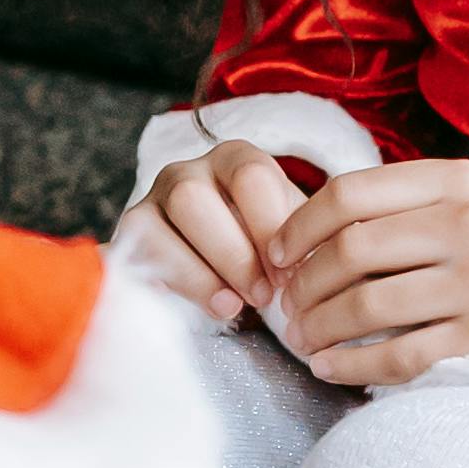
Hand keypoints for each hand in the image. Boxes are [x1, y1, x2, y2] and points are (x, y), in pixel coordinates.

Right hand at [120, 141, 318, 321]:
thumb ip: (310, 241)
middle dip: (234, 252)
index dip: (270, 226)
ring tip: (235, 306)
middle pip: (195, 196)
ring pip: (159, 226)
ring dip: (202, 270)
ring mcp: (151, 202)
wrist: (224, 279)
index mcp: (235, 160)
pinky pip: (135, 252)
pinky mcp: (130, 237)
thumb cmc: (266, 255)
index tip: (290, 274)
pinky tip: (205, 307)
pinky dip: (174, 283)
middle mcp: (187, 171)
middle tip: (265, 295)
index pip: (250, 176)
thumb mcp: (291, 239)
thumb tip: (339, 261)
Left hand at [262, 155, 468, 394]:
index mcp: (455, 178)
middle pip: (350, 251)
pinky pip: (402, 353)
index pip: (350, 194)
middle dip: (302, 284)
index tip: (275, 251)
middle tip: (286, 306)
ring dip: (319, 327)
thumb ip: (408, 197)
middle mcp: (467, 223)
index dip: (298, 224)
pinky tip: (330, 367)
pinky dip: (354, 364)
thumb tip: (311, 221)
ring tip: (303, 338)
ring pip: (368, 303)